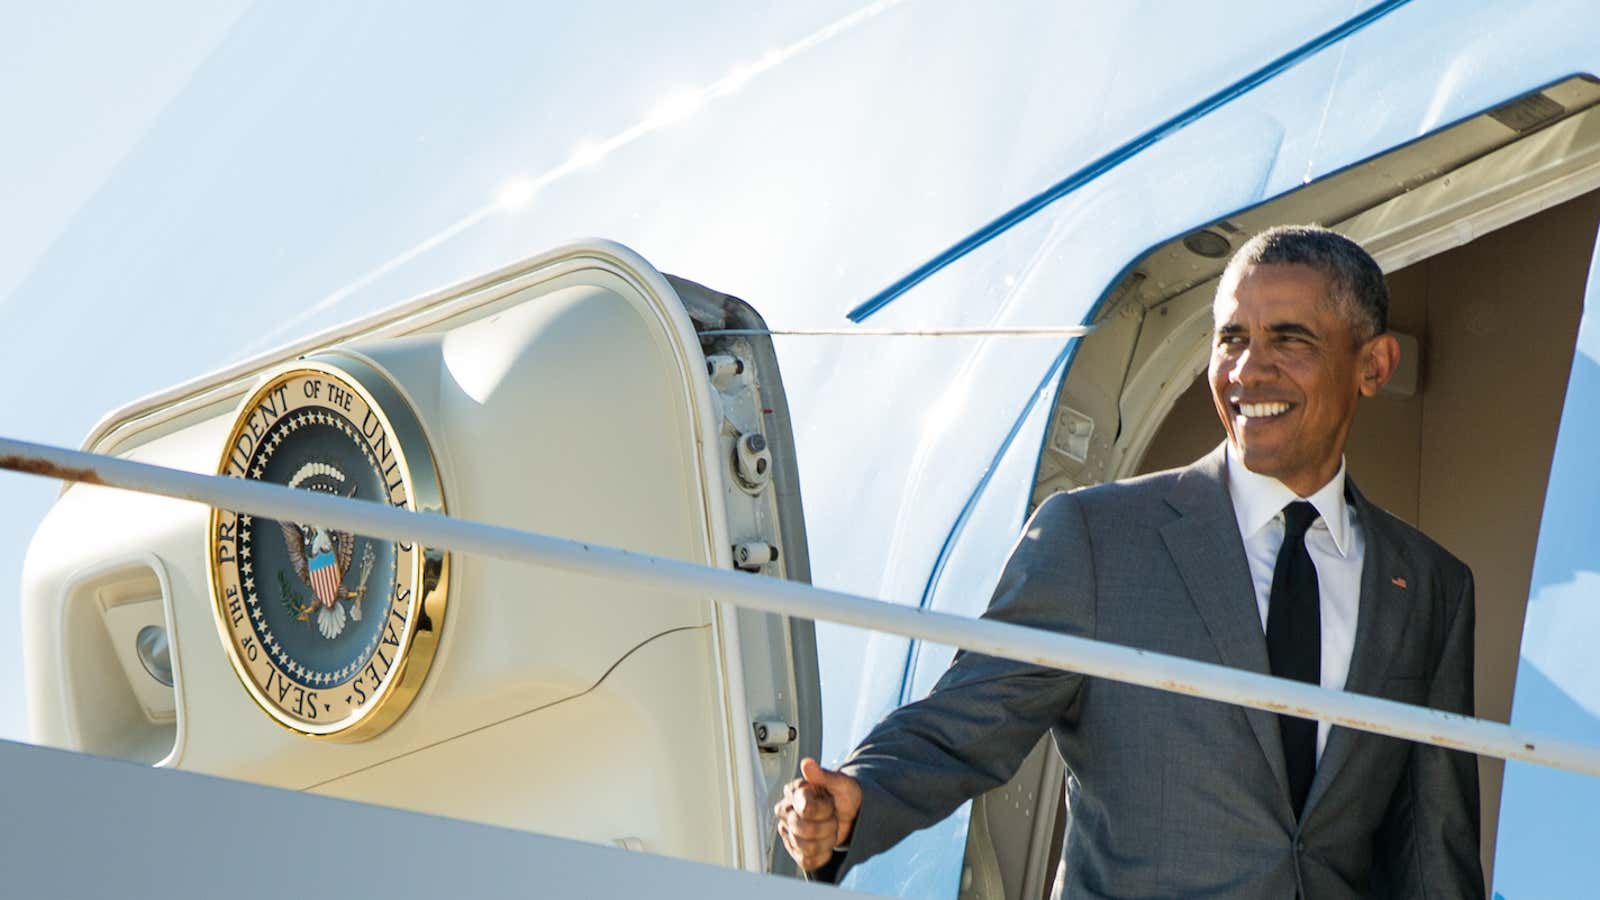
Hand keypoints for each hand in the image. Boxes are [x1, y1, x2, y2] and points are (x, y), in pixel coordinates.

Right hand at [774, 757, 861, 871]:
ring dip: (826, 840)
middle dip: (826, 825)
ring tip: (829, 829)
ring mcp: (788, 832)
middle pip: (802, 829)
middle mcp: (786, 811)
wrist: (853, 815)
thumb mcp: (841, 783)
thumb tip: (807, 763)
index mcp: (794, 792)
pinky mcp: (794, 850)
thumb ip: (823, 775)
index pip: (805, 808)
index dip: (824, 809)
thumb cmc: (845, 796)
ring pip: (805, 847)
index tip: (831, 802)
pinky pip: (807, 861)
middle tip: (832, 816)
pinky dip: (823, 854)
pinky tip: (826, 843)